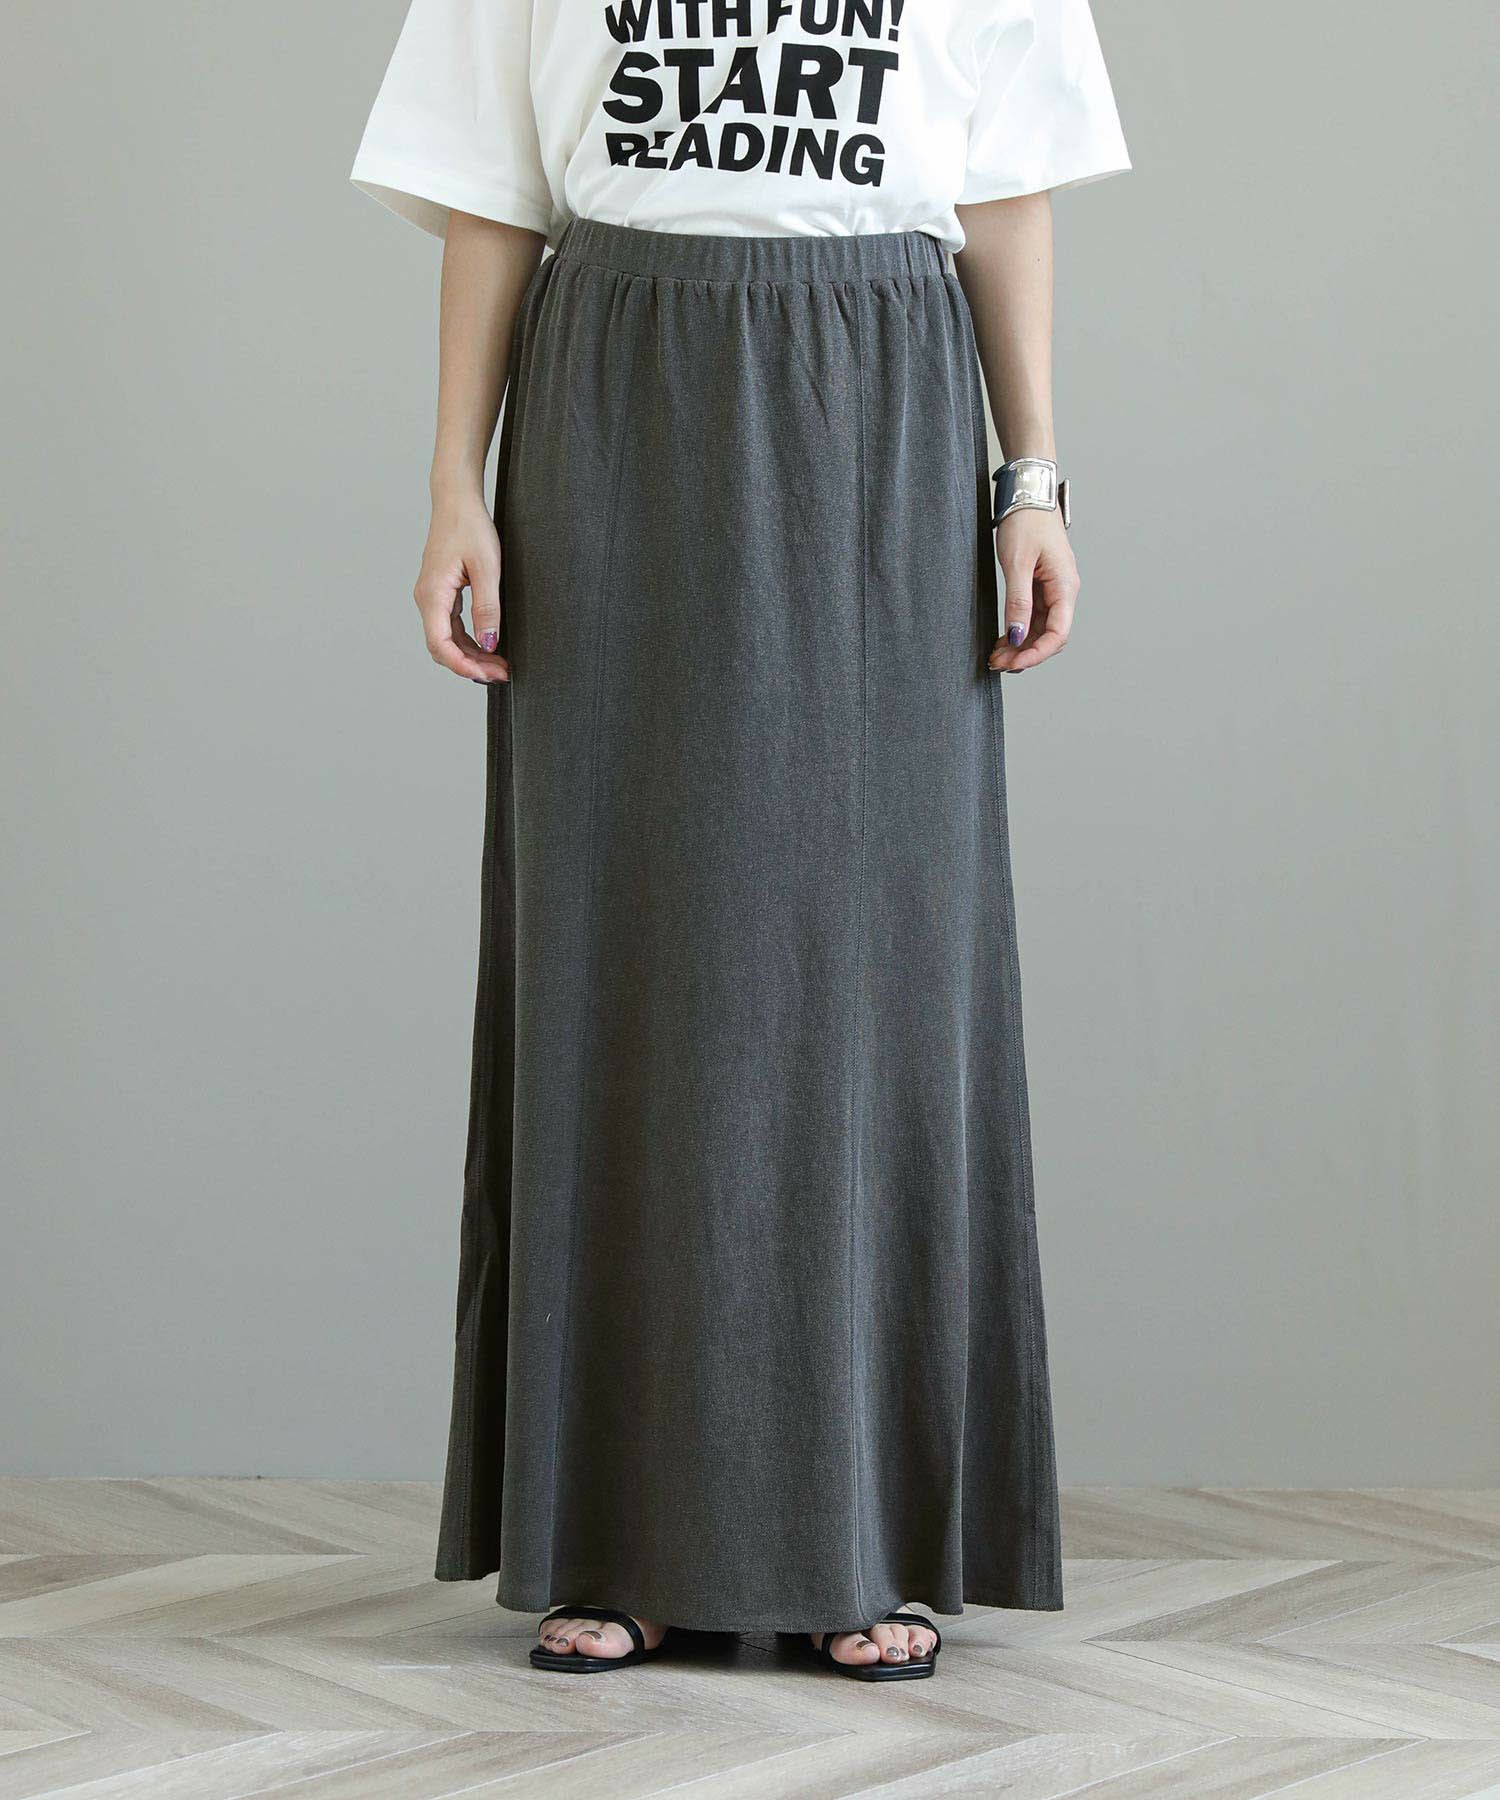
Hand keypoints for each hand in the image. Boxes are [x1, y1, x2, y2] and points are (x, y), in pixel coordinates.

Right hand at [413, 489, 509, 683]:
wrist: (456, 500)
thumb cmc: (470, 526)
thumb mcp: (487, 568)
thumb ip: (488, 608)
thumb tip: (489, 643)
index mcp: (433, 594)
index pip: (441, 645)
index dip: (463, 666)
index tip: (489, 675)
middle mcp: (427, 599)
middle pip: (443, 648)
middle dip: (471, 665)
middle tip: (502, 673)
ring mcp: (432, 598)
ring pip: (448, 640)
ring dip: (472, 655)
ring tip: (500, 664)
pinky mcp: (441, 594)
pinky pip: (451, 627)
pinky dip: (469, 641)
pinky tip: (489, 646)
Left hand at [987, 509, 1079, 673]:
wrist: (1027, 493)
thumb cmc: (1026, 520)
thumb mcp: (1017, 563)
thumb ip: (1018, 602)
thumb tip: (1018, 636)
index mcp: (1065, 586)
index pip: (1058, 633)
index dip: (1037, 654)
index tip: (1013, 663)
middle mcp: (1063, 590)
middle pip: (1051, 636)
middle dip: (1026, 653)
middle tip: (998, 662)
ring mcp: (1053, 588)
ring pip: (1041, 628)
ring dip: (1022, 645)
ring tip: (997, 655)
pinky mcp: (1041, 585)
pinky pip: (1034, 616)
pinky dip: (1020, 630)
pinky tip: (1004, 638)